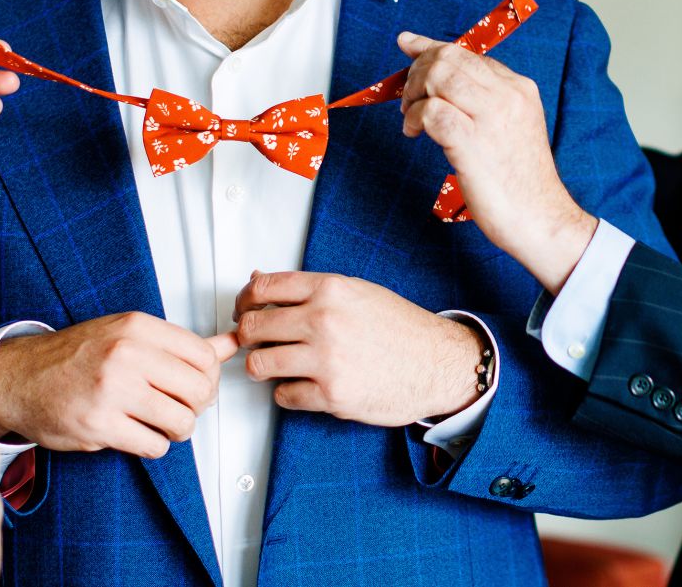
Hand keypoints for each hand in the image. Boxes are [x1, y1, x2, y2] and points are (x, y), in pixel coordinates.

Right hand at [0, 312, 238, 457]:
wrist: (19, 378)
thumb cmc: (77, 356)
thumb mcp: (129, 335)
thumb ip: (180, 344)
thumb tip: (231, 343)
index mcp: (138, 328)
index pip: (205, 356)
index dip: (209, 378)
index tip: (196, 385)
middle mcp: (127, 355)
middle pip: (200, 390)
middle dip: (197, 406)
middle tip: (181, 407)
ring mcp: (113, 391)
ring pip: (182, 421)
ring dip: (177, 430)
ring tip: (160, 423)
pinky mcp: (99, 425)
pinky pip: (154, 445)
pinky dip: (153, 445)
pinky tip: (137, 433)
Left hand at [235, 271, 480, 425]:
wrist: (437, 363)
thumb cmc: (401, 328)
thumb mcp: (357, 292)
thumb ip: (310, 290)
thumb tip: (261, 284)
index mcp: (330, 289)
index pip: (264, 288)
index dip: (245, 300)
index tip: (243, 310)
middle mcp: (324, 321)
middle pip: (254, 327)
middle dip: (248, 337)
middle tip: (255, 342)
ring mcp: (326, 360)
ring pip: (260, 365)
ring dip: (262, 367)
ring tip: (275, 366)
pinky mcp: (331, 395)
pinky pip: (284, 396)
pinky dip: (288, 393)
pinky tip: (303, 385)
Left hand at [396, 34, 596, 292]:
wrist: (542, 218)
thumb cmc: (521, 181)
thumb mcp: (512, 128)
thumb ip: (485, 102)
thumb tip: (444, 85)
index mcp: (519, 88)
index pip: (467, 53)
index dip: (431, 47)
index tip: (408, 43)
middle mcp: (507, 95)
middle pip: (448, 58)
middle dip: (417, 72)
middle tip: (407, 98)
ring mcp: (490, 116)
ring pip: (438, 76)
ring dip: (413, 93)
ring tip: (411, 117)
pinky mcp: (471, 141)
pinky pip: (431, 111)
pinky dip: (414, 118)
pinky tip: (415, 133)